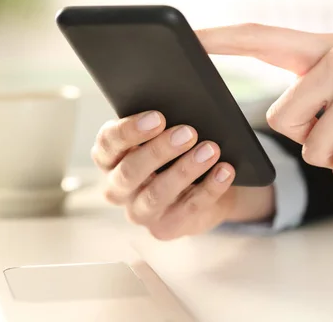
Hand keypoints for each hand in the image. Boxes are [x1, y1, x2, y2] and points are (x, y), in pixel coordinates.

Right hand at [91, 111, 274, 239]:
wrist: (201, 185)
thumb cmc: (175, 152)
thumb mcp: (162, 135)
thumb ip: (160, 124)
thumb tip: (180, 103)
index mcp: (109, 159)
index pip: (108, 144)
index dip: (130, 131)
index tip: (158, 117)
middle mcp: (118, 188)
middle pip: (130, 172)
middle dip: (159, 151)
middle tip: (188, 132)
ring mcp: (139, 212)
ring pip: (156, 194)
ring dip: (185, 170)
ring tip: (210, 150)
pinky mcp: (165, 229)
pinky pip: (188, 210)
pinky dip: (210, 188)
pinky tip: (225, 170)